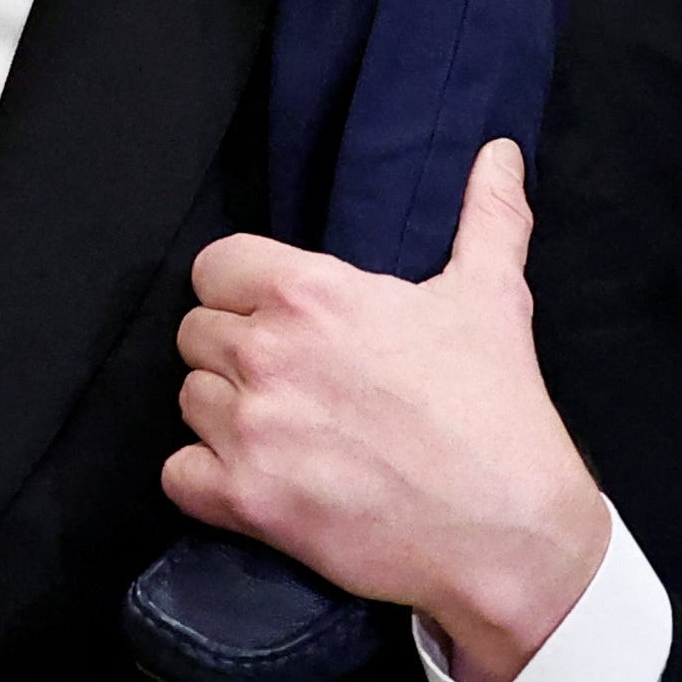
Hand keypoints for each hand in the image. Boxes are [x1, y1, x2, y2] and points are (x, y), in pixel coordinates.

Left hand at [162, 140, 603, 681]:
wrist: (503, 527)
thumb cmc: (494, 407)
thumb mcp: (493, 297)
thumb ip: (488, 215)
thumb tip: (499, 154)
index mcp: (313, 294)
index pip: (216, 265)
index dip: (241, 285)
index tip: (275, 310)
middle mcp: (268, 355)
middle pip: (196, 332)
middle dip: (235, 349)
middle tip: (290, 374)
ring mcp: (251, 432)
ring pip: (188, 399)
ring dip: (223, 411)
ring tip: (280, 425)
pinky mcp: (246, 502)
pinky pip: (178, 475)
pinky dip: (205, 477)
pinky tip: (255, 474)